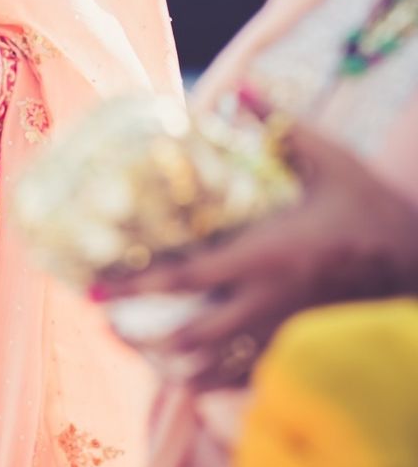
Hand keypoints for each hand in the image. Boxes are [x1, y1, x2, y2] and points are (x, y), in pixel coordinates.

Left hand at [95, 107, 417, 389]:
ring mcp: (285, 333)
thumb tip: (242, 88)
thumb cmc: (371, 206)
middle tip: (106, 322)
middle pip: (188, 335)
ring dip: (170, 363)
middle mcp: (269, 301)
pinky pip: (247, 375)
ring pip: (214, 368)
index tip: (95, 288)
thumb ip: (282, 124)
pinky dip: (211, 378)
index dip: (135, 285)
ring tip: (138, 349)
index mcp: (267, 255)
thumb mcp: (330, 159)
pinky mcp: (301, 349)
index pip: (186, 277)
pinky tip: (188, 368)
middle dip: (141, 335)